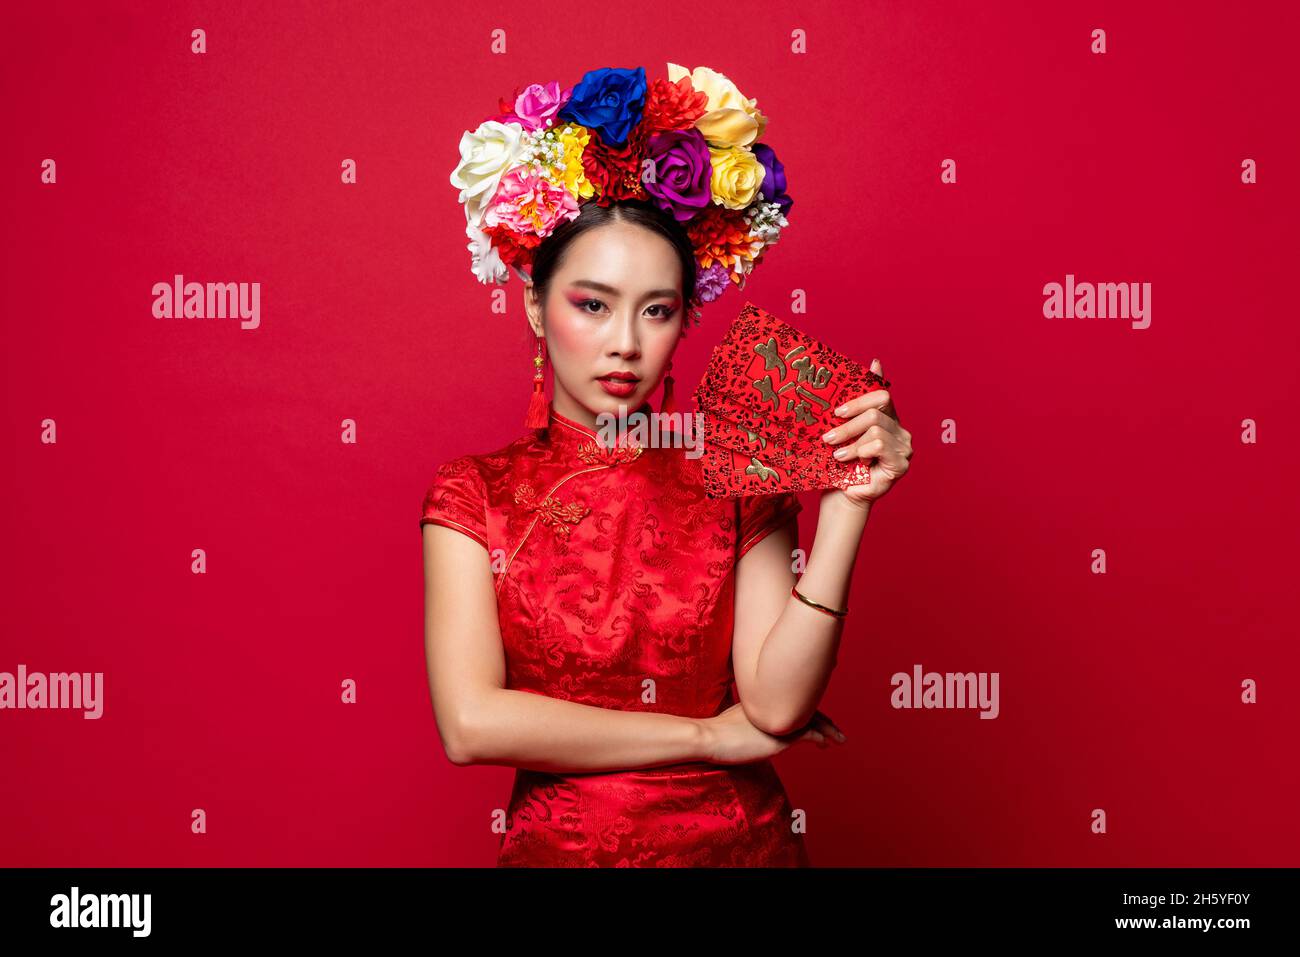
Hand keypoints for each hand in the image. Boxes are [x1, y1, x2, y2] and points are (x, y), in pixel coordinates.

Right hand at [701, 702, 845, 764]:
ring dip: (829, 729)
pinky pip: (809, 734)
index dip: (808, 705)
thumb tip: (749, 728)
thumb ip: (749, 720)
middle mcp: (775, 706)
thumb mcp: (736, 720)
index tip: (818, 712)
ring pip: (813, 720)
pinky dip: (820, 737)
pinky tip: (825, 745)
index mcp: (765, 701)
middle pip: (807, 707)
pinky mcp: (781, 736)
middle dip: (824, 719)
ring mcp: (779, 719)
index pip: (794, 699)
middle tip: (836, 730)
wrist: (709, 738)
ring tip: (839, 739)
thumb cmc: (716, 733)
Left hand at [820, 357, 912, 507]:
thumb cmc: (842, 461)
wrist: (842, 493)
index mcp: (888, 418)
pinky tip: (851, 462)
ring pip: (876, 430)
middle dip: (848, 424)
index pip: (882, 395)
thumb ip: (857, 401)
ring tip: (837, 454)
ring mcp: (904, 447)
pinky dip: (860, 452)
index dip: (860, 399)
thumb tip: (875, 361)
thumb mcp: (844, 429)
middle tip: (828, 437)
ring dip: (851, 442)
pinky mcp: (901, 464)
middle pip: (876, 413)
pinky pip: (879, 446)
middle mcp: (900, 430)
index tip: (838, 411)